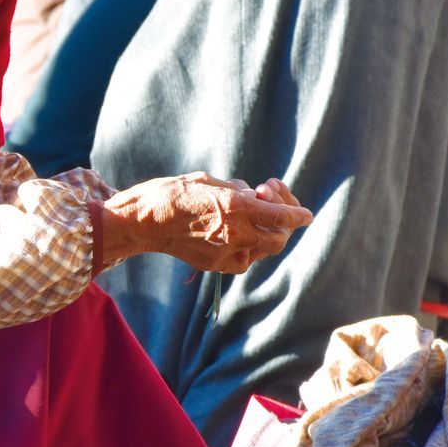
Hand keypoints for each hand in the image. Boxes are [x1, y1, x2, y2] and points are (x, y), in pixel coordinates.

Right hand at [100, 173, 312, 272]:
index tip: (305, 214)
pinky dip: (247, 244)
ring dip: (264, 232)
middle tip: (268, 201)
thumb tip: (257, 199)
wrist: (142, 222)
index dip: (297, 214)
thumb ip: (239, 192)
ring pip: (262, 249)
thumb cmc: (172, 194)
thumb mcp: (209, 182)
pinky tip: (235, 229)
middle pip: (278, 238)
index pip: (281, 216)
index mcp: (235, 208)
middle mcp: (234, 234)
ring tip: (248, 212)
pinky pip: (244, 257)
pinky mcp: (215, 265)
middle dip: (282, 222)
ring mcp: (225, 254)